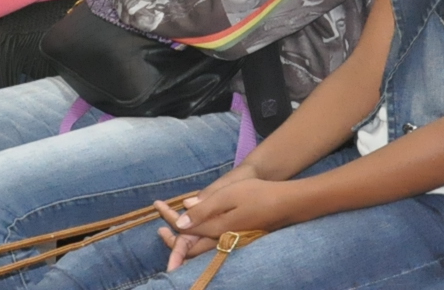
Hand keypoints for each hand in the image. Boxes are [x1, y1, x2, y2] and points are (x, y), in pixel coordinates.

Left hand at [155, 176, 289, 271]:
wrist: (287, 203)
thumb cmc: (257, 195)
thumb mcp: (227, 196)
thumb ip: (204, 209)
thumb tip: (180, 221)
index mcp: (217, 229)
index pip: (186, 231)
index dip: (169, 221)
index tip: (156, 210)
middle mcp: (222, 239)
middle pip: (191, 248)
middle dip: (173, 242)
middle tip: (159, 231)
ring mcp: (231, 240)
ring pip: (201, 248)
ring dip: (184, 241)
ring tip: (170, 232)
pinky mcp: (237, 238)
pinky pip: (211, 242)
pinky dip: (198, 238)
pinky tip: (196, 229)